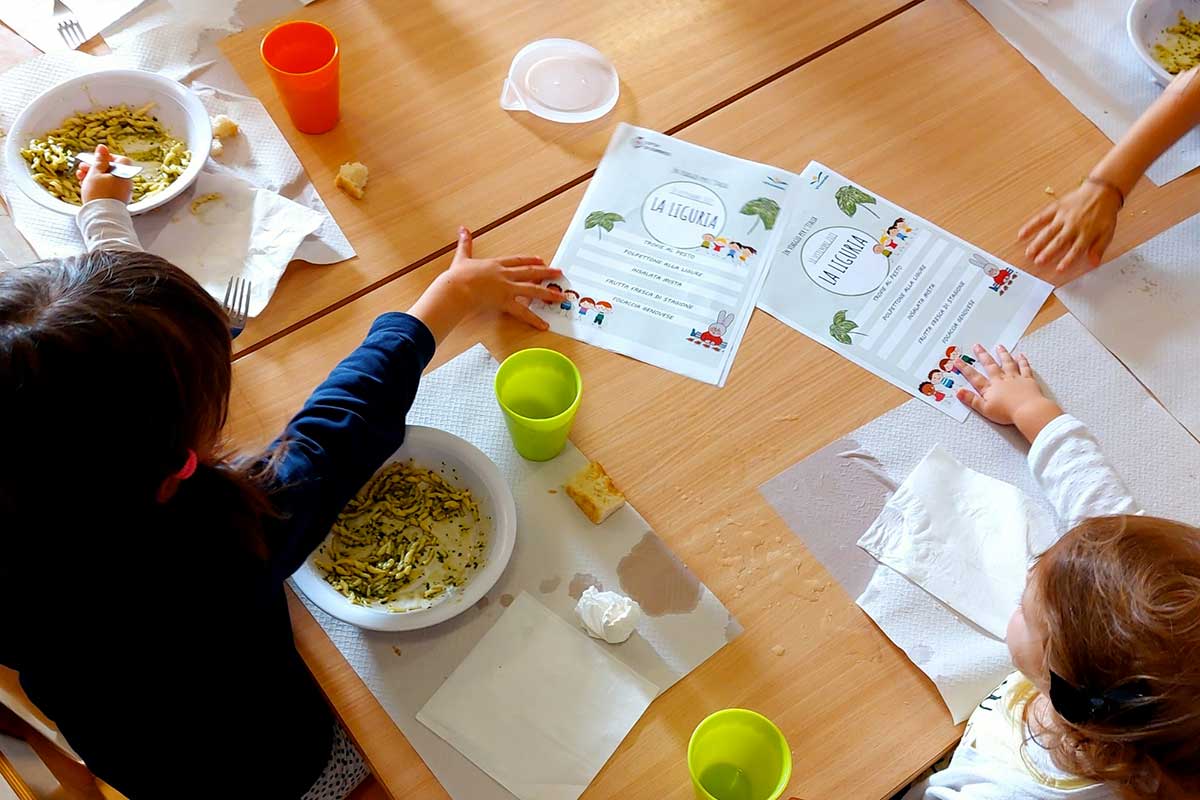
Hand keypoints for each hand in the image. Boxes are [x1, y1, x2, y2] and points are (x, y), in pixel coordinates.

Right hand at [76, 144, 133, 204]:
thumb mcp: (95, 173)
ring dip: (93, 175)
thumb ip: (99, 160)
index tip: (97, 159)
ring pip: (108, 179)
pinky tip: (85, 184)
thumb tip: (102, 148)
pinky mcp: (116, 200)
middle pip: (112, 170)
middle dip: (96, 167)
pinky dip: (97, 185)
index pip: (121, 160)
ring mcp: (122, 193)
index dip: (108, 157)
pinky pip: (107, 188)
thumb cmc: (98, 194)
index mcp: (124, 175)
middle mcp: (126, 183)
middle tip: (83, 167)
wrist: (100, 216)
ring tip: (81, 175)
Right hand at [408, 226, 562, 342]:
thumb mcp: (462, 257)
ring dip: (548, 293)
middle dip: (546, 272)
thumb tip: (462, 229)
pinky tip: (544, 324)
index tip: (541, 260)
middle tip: (559, 273)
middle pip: (530, 272)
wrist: (457, 287)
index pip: (517, 261)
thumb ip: (465, 243)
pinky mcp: (506, 301)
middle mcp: (505, 274)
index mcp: (496, 264)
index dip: (530, 260)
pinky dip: (534, 319)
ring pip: (533, 290)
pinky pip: (523, 312)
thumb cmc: (458, 276)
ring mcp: (507, 288)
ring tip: (561, 297)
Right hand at [956, 344, 1061, 442]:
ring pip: (1007, 363)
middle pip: (990, 365)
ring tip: (999, 347)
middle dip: (983, 355)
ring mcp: (1015, 378)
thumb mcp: (985, 409)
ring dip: (1002, 354)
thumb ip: (972, 400)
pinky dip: (1022, 361)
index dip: (965, 369)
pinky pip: (1024, 367)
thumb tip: (959, 392)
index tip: (958, 361)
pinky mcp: (1028, 380)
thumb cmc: (1007, 412)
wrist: (1028, 410)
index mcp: (990, 388)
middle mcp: (1002, 380)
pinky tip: (1020, 355)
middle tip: (977, 346)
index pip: (974, 377)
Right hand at [1017, 180, 1121, 274]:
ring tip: (1029, 253)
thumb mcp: (1107, 231)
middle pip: (1058, 241)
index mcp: (1086, 232)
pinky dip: (1031, 225)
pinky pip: (1041, 217)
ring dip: (1038, 243)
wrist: (1102, 191)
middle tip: (1038, 262)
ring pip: (1048, 231)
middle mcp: (1073, 225)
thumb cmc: (1104, 213)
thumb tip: (1094, 262)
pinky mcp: (1056, 208)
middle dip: (1048, 252)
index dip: (1067, 260)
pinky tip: (1022, 234)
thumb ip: (1099, 247)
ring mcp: (1063, 216)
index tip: (1059, 269)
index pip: (1075, 249)